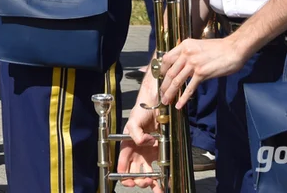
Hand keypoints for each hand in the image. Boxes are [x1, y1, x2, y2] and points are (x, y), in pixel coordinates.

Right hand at [117, 70, 162, 190]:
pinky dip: (161, 179)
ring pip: (146, 175)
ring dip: (150, 184)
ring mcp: (147, 155)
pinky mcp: (159, 154)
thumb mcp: (134, 120)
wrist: (157, 103)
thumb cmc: (141, 110)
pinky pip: (159, 169)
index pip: (122, 167)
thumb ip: (136, 133)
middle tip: (146, 181)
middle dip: (138, 181)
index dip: (124, 177)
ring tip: (157, 188)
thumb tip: (144, 143)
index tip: (130, 182)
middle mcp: (136, 153)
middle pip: (134, 174)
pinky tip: (164, 184)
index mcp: (126, 147)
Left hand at [158, 36, 250, 108]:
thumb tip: (181, 65)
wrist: (234, 49)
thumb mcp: (198, 46)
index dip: (162, 71)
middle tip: (161, 94)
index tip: (160, 79)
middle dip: (163, 85)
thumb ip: (188, 53)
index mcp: (184, 45)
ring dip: (170, 93)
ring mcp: (193, 63)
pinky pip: (190, 88)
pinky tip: (179, 104)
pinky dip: (183, 98)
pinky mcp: (202, 73)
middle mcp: (186, 54)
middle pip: (170, 72)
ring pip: (177, 81)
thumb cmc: (219, 48)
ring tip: (166, 100)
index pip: (167, 58)